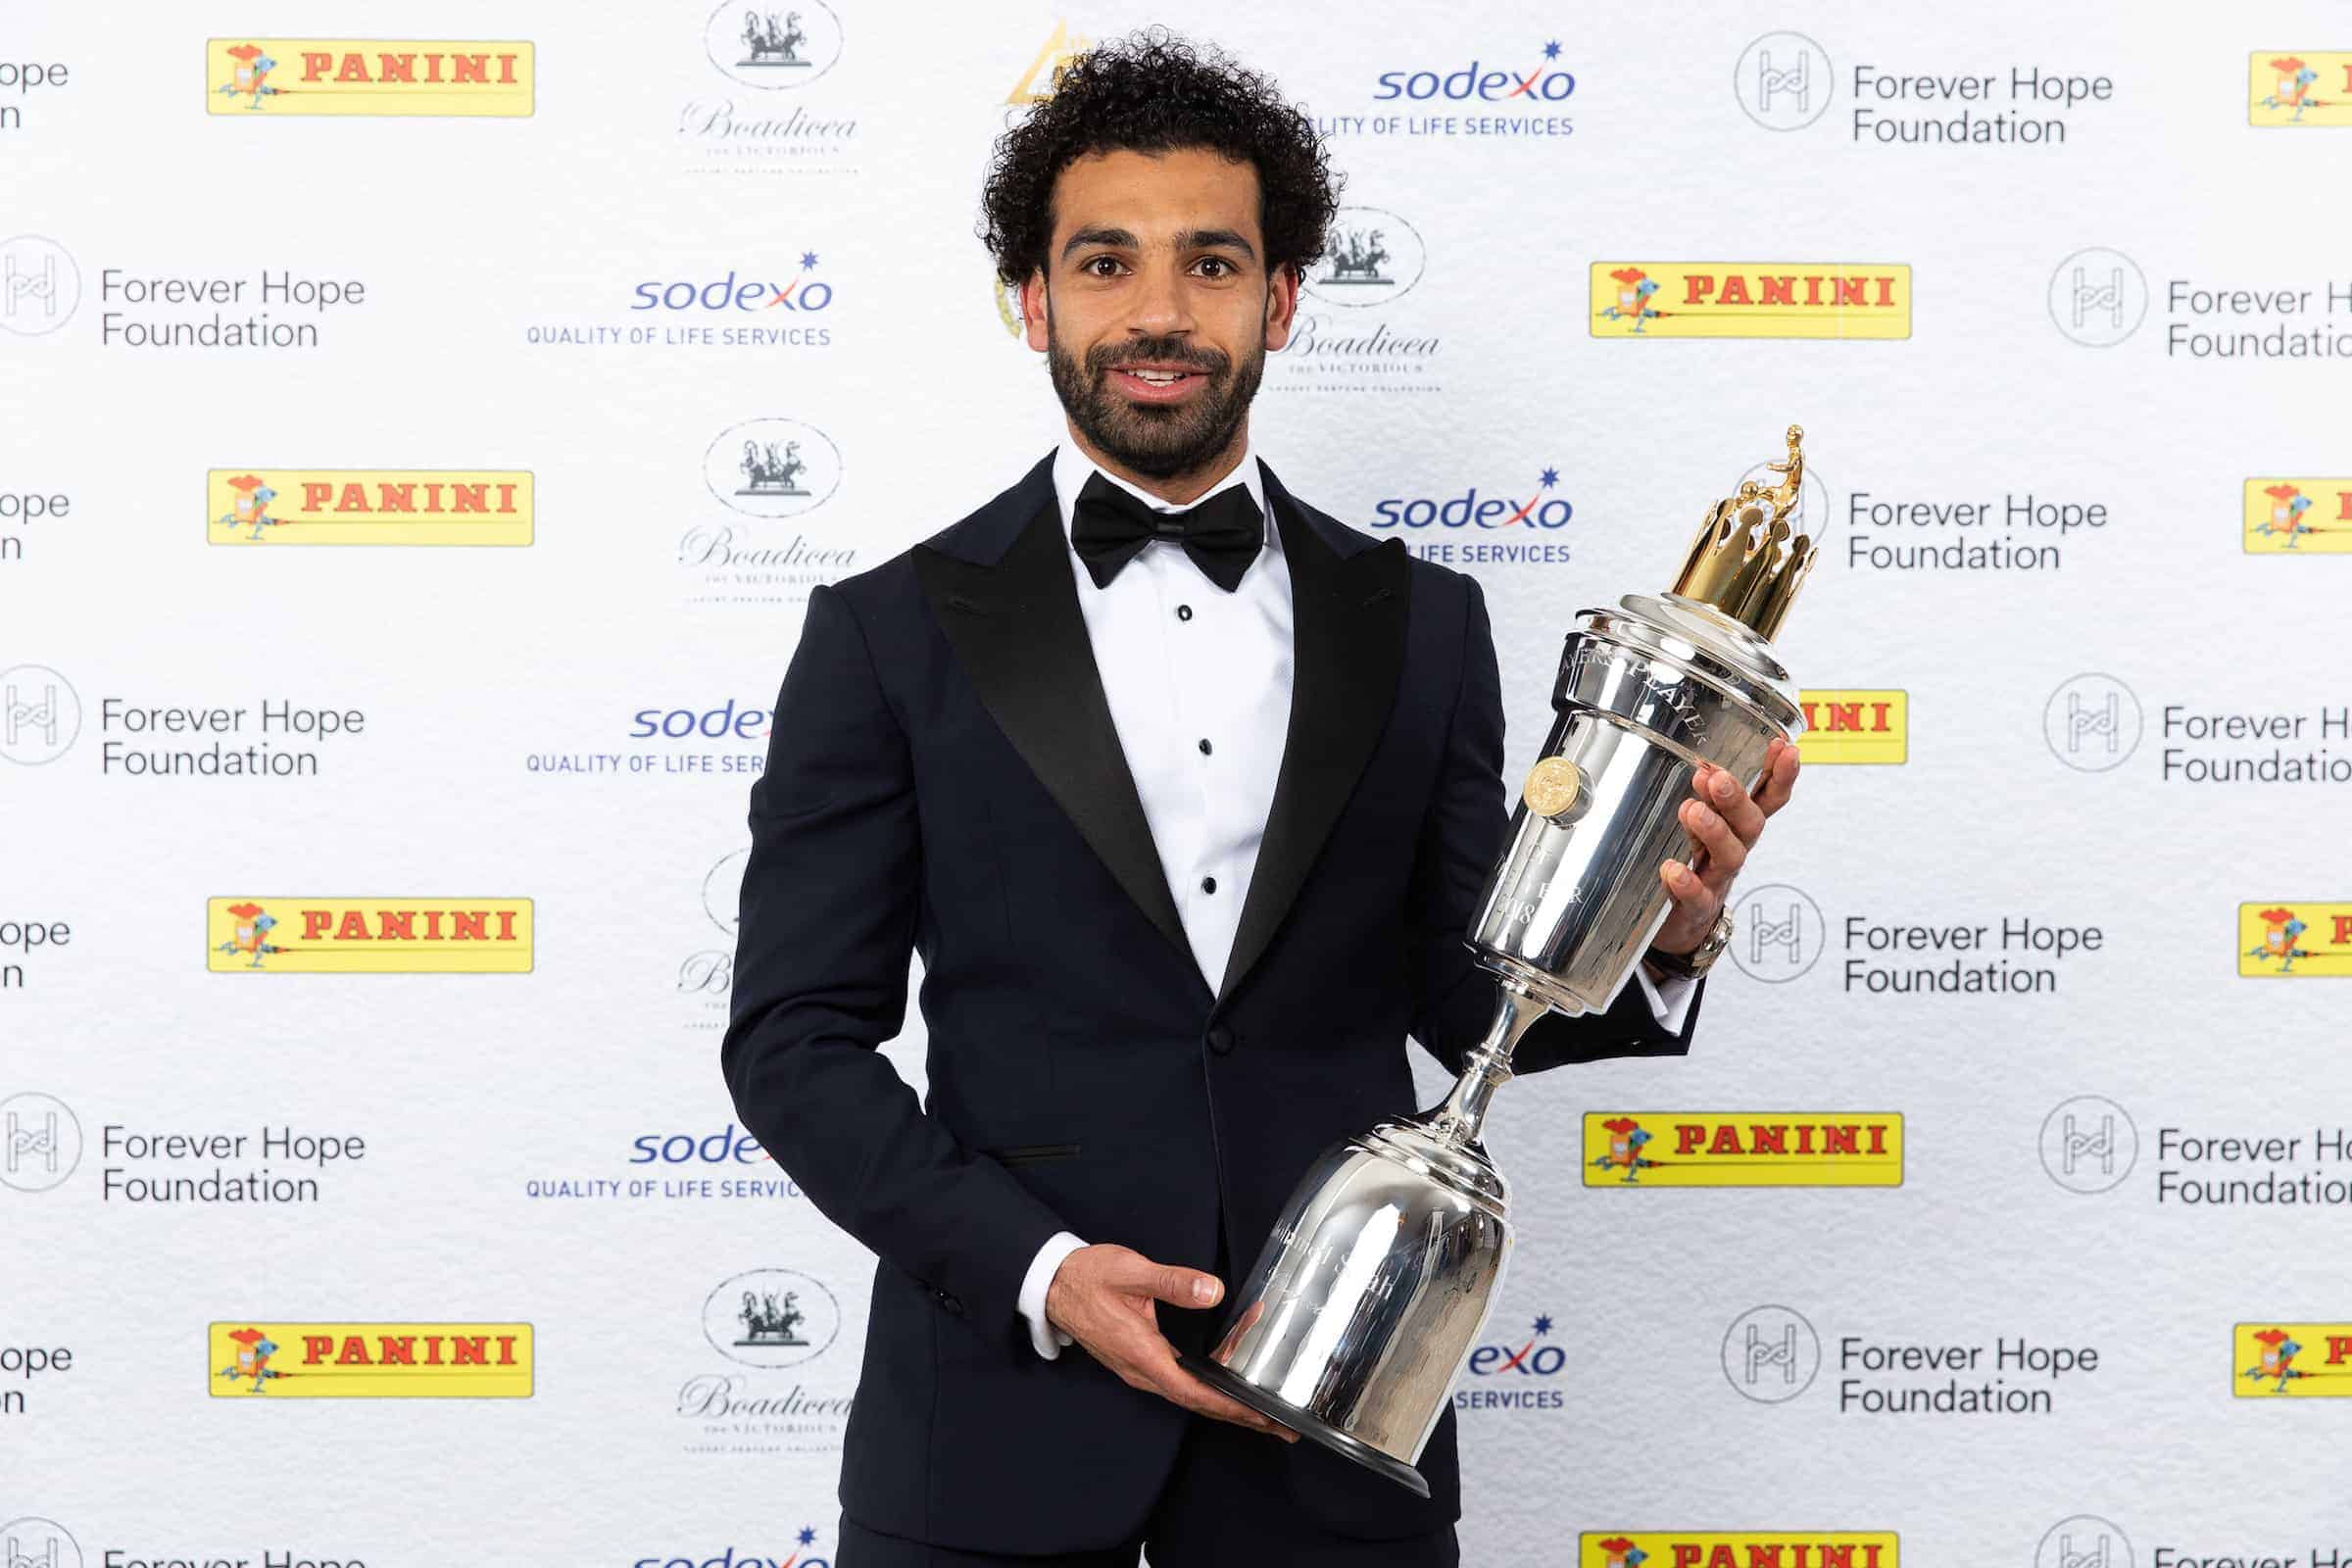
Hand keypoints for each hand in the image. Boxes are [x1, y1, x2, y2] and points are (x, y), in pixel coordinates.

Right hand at [1043, 1243, 1297, 1441]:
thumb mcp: (1131, 1271)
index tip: (1259, 1416)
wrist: (1054, 1284)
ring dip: (1225, 1404)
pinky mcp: (1139, 1362)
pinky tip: (1226, 1380)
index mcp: (1142, 1353)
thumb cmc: (1089, 1277)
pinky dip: (1207, 1387)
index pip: (1193, 1390)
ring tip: (1261, 1411)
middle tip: (1279, 1426)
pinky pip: (1178, 1383)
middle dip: (1238, 1415)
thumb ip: (1173, 1282)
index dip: (1228, 1406)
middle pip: (1197, 1402)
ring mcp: (1139, 1370)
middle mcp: (1141, 1371)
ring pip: (1188, 1395)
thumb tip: (1213, 1292)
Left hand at [1650, 734, 1800, 956]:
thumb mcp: (1700, 827)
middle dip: (1738, 799)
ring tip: (1693, 811)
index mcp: (1737, 827)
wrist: (1681, 923)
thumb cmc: (1695, 865)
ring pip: (1730, 856)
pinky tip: (1673, 870)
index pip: (1767, 798)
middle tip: (1718, 778)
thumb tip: (1703, 767)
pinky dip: (1686, 883)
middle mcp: (1734, 850)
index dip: (1779, 776)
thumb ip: (1705, 799)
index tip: (1785, 748)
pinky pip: (1697, 897)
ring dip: (1714, 831)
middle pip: (1750, 824)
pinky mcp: (1695, 907)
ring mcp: (1718, 879)